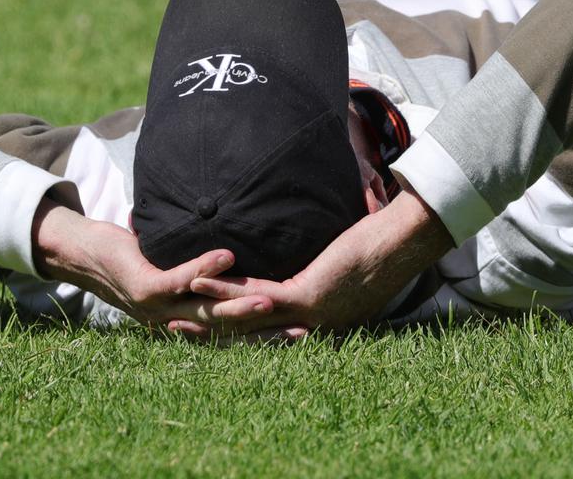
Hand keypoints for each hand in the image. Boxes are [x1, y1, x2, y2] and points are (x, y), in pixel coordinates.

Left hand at [30, 198, 276, 331]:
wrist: (82, 252)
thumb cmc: (131, 256)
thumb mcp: (171, 268)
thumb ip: (199, 271)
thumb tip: (239, 251)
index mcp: (182, 320)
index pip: (230, 334)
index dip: (264, 336)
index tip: (300, 333)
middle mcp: (172, 321)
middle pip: (225, 330)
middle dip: (262, 331)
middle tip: (301, 329)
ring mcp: (157, 307)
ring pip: (206, 311)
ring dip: (238, 305)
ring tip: (271, 299)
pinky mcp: (144, 287)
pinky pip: (179, 279)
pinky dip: (204, 267)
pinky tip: (228, 256)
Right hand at [177, 189, 453, 339]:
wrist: (401, 239)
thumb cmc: (374, 243)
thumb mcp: (335, 260)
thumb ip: (312, 261)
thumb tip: (296, 248)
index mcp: (314, 318)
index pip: (263, 329)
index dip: (229, 329)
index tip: (199, 326)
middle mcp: (308, 323)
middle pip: (247, 333)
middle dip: (208, 332)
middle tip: (171, 329)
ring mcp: (308, 312)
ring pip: (247, 318)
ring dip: (208, 315)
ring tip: (171, 314)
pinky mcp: (308, 295)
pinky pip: (258, 295)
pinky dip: (227, 290)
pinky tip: (199, 282)